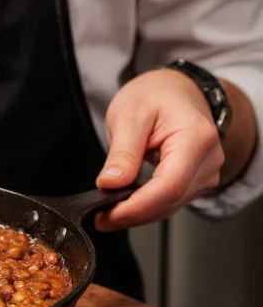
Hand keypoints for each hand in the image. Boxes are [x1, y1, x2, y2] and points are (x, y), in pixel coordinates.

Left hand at [94, 68, 223, 229]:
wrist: (174, 89)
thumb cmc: (155, 95)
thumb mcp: (129, 115)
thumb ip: (122, 153)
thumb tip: (110, 183)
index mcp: (195, 138)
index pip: (169, 186)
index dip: (137, 207)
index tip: (108, 215)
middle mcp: (208, 159)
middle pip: (169, 201)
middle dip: (131, 214)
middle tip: (98, 217)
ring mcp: (205, 172)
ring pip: (169, 206)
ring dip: (137, 214)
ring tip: (105, 210)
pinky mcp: (196, 181)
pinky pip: (170, 202)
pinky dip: (145, 207)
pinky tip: (124, 204)